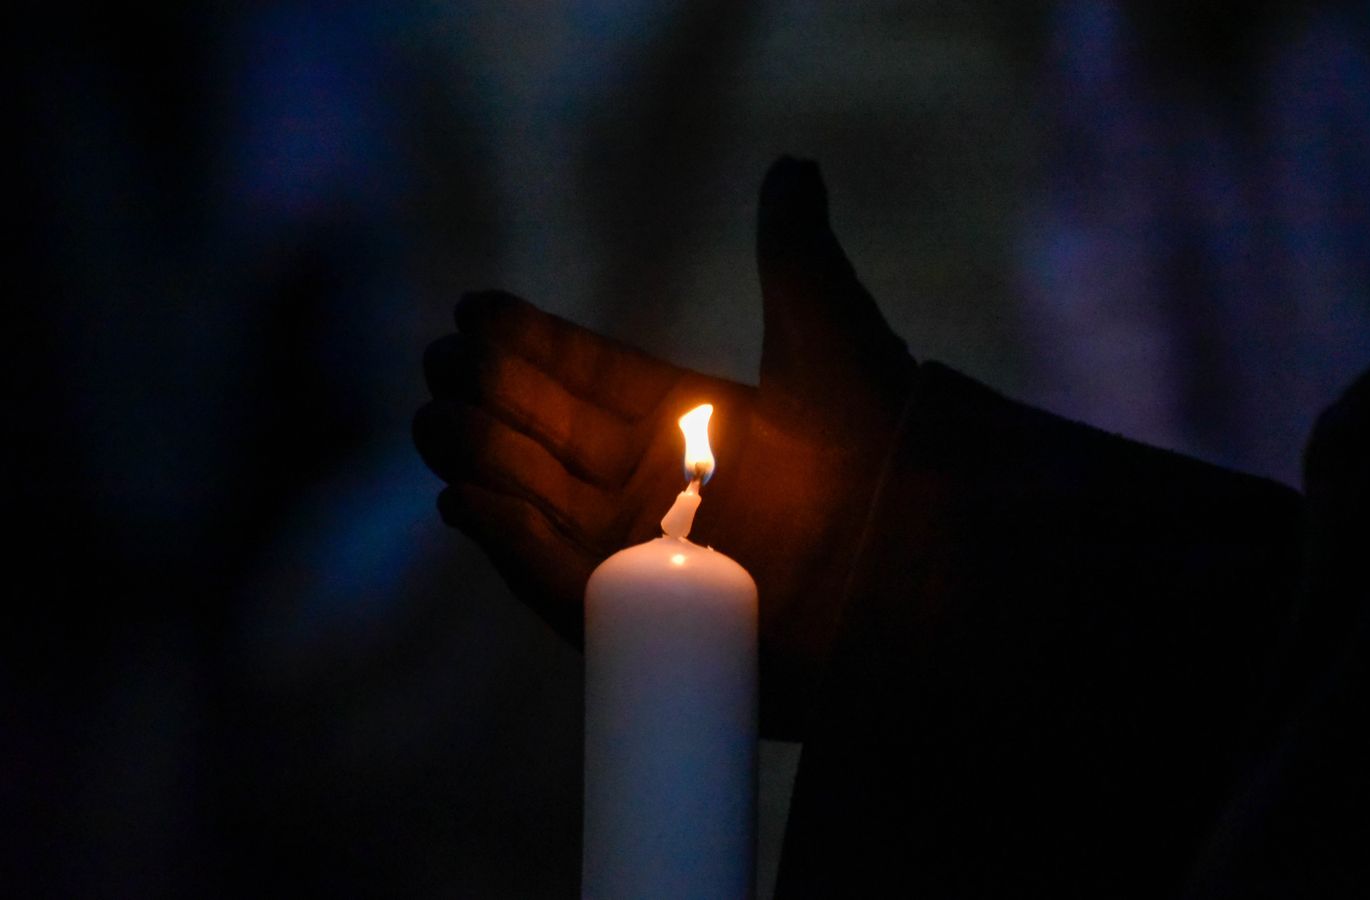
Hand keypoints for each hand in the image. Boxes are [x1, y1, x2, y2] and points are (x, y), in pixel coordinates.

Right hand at [414, 158, 915, 737]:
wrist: (921, 549)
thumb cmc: (880, 440)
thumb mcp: (829, 330)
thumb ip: (795, 251)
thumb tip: (794, 167)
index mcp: (695, 424)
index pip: (592, 377)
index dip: (532, 344)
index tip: (474, 307)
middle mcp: (665, 491)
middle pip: (552, 440)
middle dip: (489, 400)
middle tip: (441, 364)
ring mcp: (651, 555)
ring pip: (541, 504)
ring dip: (483, 463)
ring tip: (436, 419)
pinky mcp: (647, 617)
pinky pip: (560, 580)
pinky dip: (510, 545)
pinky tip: (463, 500)